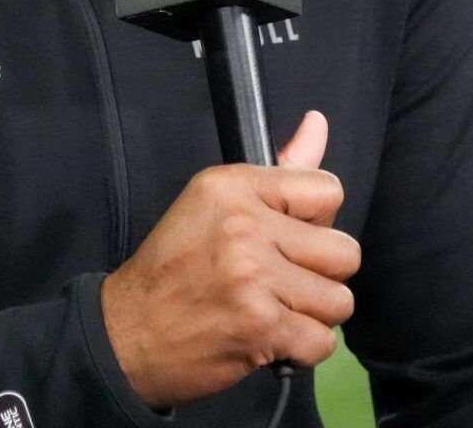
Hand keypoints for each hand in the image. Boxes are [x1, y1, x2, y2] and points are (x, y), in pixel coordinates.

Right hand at [99, 111, 362, 409]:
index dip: (316, 223)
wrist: (126, 332)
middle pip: (345, 252)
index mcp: (233, 185)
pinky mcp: (261, 325)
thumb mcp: (215, 203)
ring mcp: (254, 276)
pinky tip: (270, 338)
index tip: (285, 239)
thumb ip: (280, 171)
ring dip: (312, 315)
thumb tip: (318, 122)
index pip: (328, 191)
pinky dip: (301, 349)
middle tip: (281, 283)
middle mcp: (245, 225)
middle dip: (320, 275)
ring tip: (274, 310)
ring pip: (339, 300)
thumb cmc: (174, 268)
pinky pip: (322, 341)